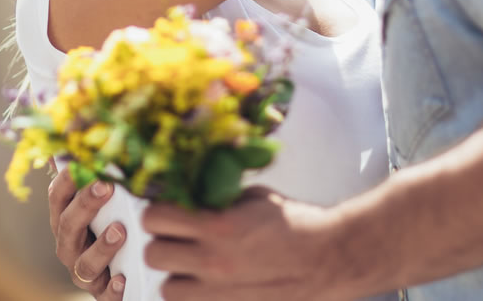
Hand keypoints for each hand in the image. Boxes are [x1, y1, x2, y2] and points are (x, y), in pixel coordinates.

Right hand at [48, 166, 126, 298]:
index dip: (68, 177)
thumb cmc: (118, 222)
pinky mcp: (101, 294)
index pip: (58, 194)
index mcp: (67, 217)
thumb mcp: (112, 198)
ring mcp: (83, 272)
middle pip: (68, 224)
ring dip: (101, 246)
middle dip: (85, 204)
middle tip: (106, 186)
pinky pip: (104, 294)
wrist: (129, 273)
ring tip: (121, 231)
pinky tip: (124, 278)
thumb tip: (100, 127)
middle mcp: (69, 244)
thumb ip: (107, 172)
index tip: (86, 161)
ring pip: (83, 262)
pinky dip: (112, 288)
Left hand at [142, 187, 357, 300]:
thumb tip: (189, 192)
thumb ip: (216, 196)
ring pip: (166, 287)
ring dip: (175, 274)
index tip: (169, 210)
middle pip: (153, 254)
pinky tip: (208, 284)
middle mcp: (212, 260)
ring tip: (193, 265)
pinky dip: (193, 295)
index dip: (158, 211)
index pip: (154, 217)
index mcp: (217, 225)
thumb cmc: (296, 224)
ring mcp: (219, 292)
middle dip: (162, 242)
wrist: (330, 258)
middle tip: (179, 237)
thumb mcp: (254, 197)